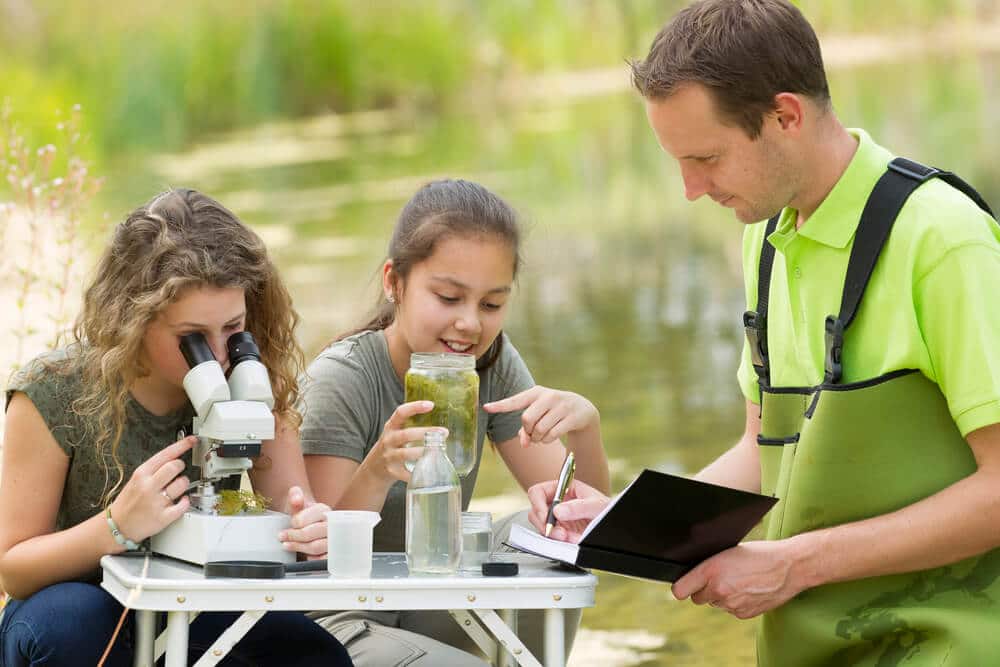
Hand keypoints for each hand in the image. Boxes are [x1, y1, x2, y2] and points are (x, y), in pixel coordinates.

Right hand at [109, 435, 194, 543]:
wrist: (117, 525)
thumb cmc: (128, 502)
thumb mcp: (136, 480)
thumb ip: (154, 469)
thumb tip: (174, 457)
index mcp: (141, 474)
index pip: (166, 454)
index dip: (182, 445)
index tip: (192, 440)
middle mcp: (148, 486)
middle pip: (175, 466)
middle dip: (181, 466)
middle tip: (178, 471)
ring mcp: (156, 502)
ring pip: (182, 483)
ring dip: (184, 484)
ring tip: (177, 487)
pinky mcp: (162, 517)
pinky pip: (183, 505)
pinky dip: (186, 502)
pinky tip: (181, 501)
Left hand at [278, 486, 329, 558]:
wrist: (310, 525)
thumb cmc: (303, 515)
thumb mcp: (297, 504)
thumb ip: (295, 497)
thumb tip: (296, 497)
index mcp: (323, 510)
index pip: (307, 519)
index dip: (295, 523)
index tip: (288, 525)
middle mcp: (332, 523)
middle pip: (311, 533)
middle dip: (294, 537)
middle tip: (283, 537)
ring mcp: (335, 538)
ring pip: (316, 547)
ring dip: (299, 547)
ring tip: (288, 546)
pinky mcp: (335, 551)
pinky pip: (323, 559)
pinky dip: (312, 558)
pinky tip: (305, 554)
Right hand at [363, 401, 444, 484]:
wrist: (373, 469)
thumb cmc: (391, 448)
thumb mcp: (395, 433)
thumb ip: (411, 427)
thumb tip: (440, 428)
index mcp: (390, 427)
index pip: (400, 412)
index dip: (415, 407)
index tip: (431, 405)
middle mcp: (388, 440)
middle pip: (406, 434)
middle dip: (426, 433)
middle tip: (444, 432)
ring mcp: (388, 456)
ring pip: (405, 454)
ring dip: (423, 452)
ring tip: (438, 451)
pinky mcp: (391, 471)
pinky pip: (406, 473)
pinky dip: (419, 473)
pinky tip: (431, 473)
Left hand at [484, 386, 598, 447]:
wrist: (581, 409)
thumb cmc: (553, 412)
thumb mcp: (539, 415)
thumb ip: (526, 429)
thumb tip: (524, 444)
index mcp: (535, 393)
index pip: (515, 400)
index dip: (500, 405)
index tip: (485, 407)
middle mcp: (548, 396)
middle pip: (526, 419)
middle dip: (527, 431)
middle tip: (532, 433)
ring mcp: (561, 406)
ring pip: (539, 430)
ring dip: (537, 438)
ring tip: (541, 435)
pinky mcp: (571, 417)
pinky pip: (551, 435)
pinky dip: (547, 440)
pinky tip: (550, 437)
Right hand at [527, 478, 608, 542]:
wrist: (617, 525)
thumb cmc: (608, 509)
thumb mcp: (597, 505)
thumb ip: (578, 506)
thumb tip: (557, 511)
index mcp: (563, 489)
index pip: (538, 492)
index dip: (538, 504)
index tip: (546, 517)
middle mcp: (557, 503)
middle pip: (536, 512)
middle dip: (545, 524)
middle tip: (558, 533)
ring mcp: (558, 519)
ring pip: (542, 527)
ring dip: (553, 535)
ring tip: (569, 538)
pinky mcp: (561, 533)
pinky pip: (552, 539)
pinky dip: (560, 542)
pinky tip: (572, 540)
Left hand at [671, 540, 805, 618]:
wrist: (789, 567)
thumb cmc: (760, 554)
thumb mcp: (728, 551)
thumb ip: (709, 565)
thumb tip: (694, 574)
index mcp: (711, 570)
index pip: (680, 590)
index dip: (682, 587)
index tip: (685, 585)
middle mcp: (719, 589)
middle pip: (697, 598)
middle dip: (704, 590)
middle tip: (719, 578)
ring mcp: (731, 604)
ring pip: (716, 604)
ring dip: (722, 596)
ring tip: (740, 581)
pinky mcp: (743, 614)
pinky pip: (731, 610)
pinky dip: (736, 602)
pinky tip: (749, 590)